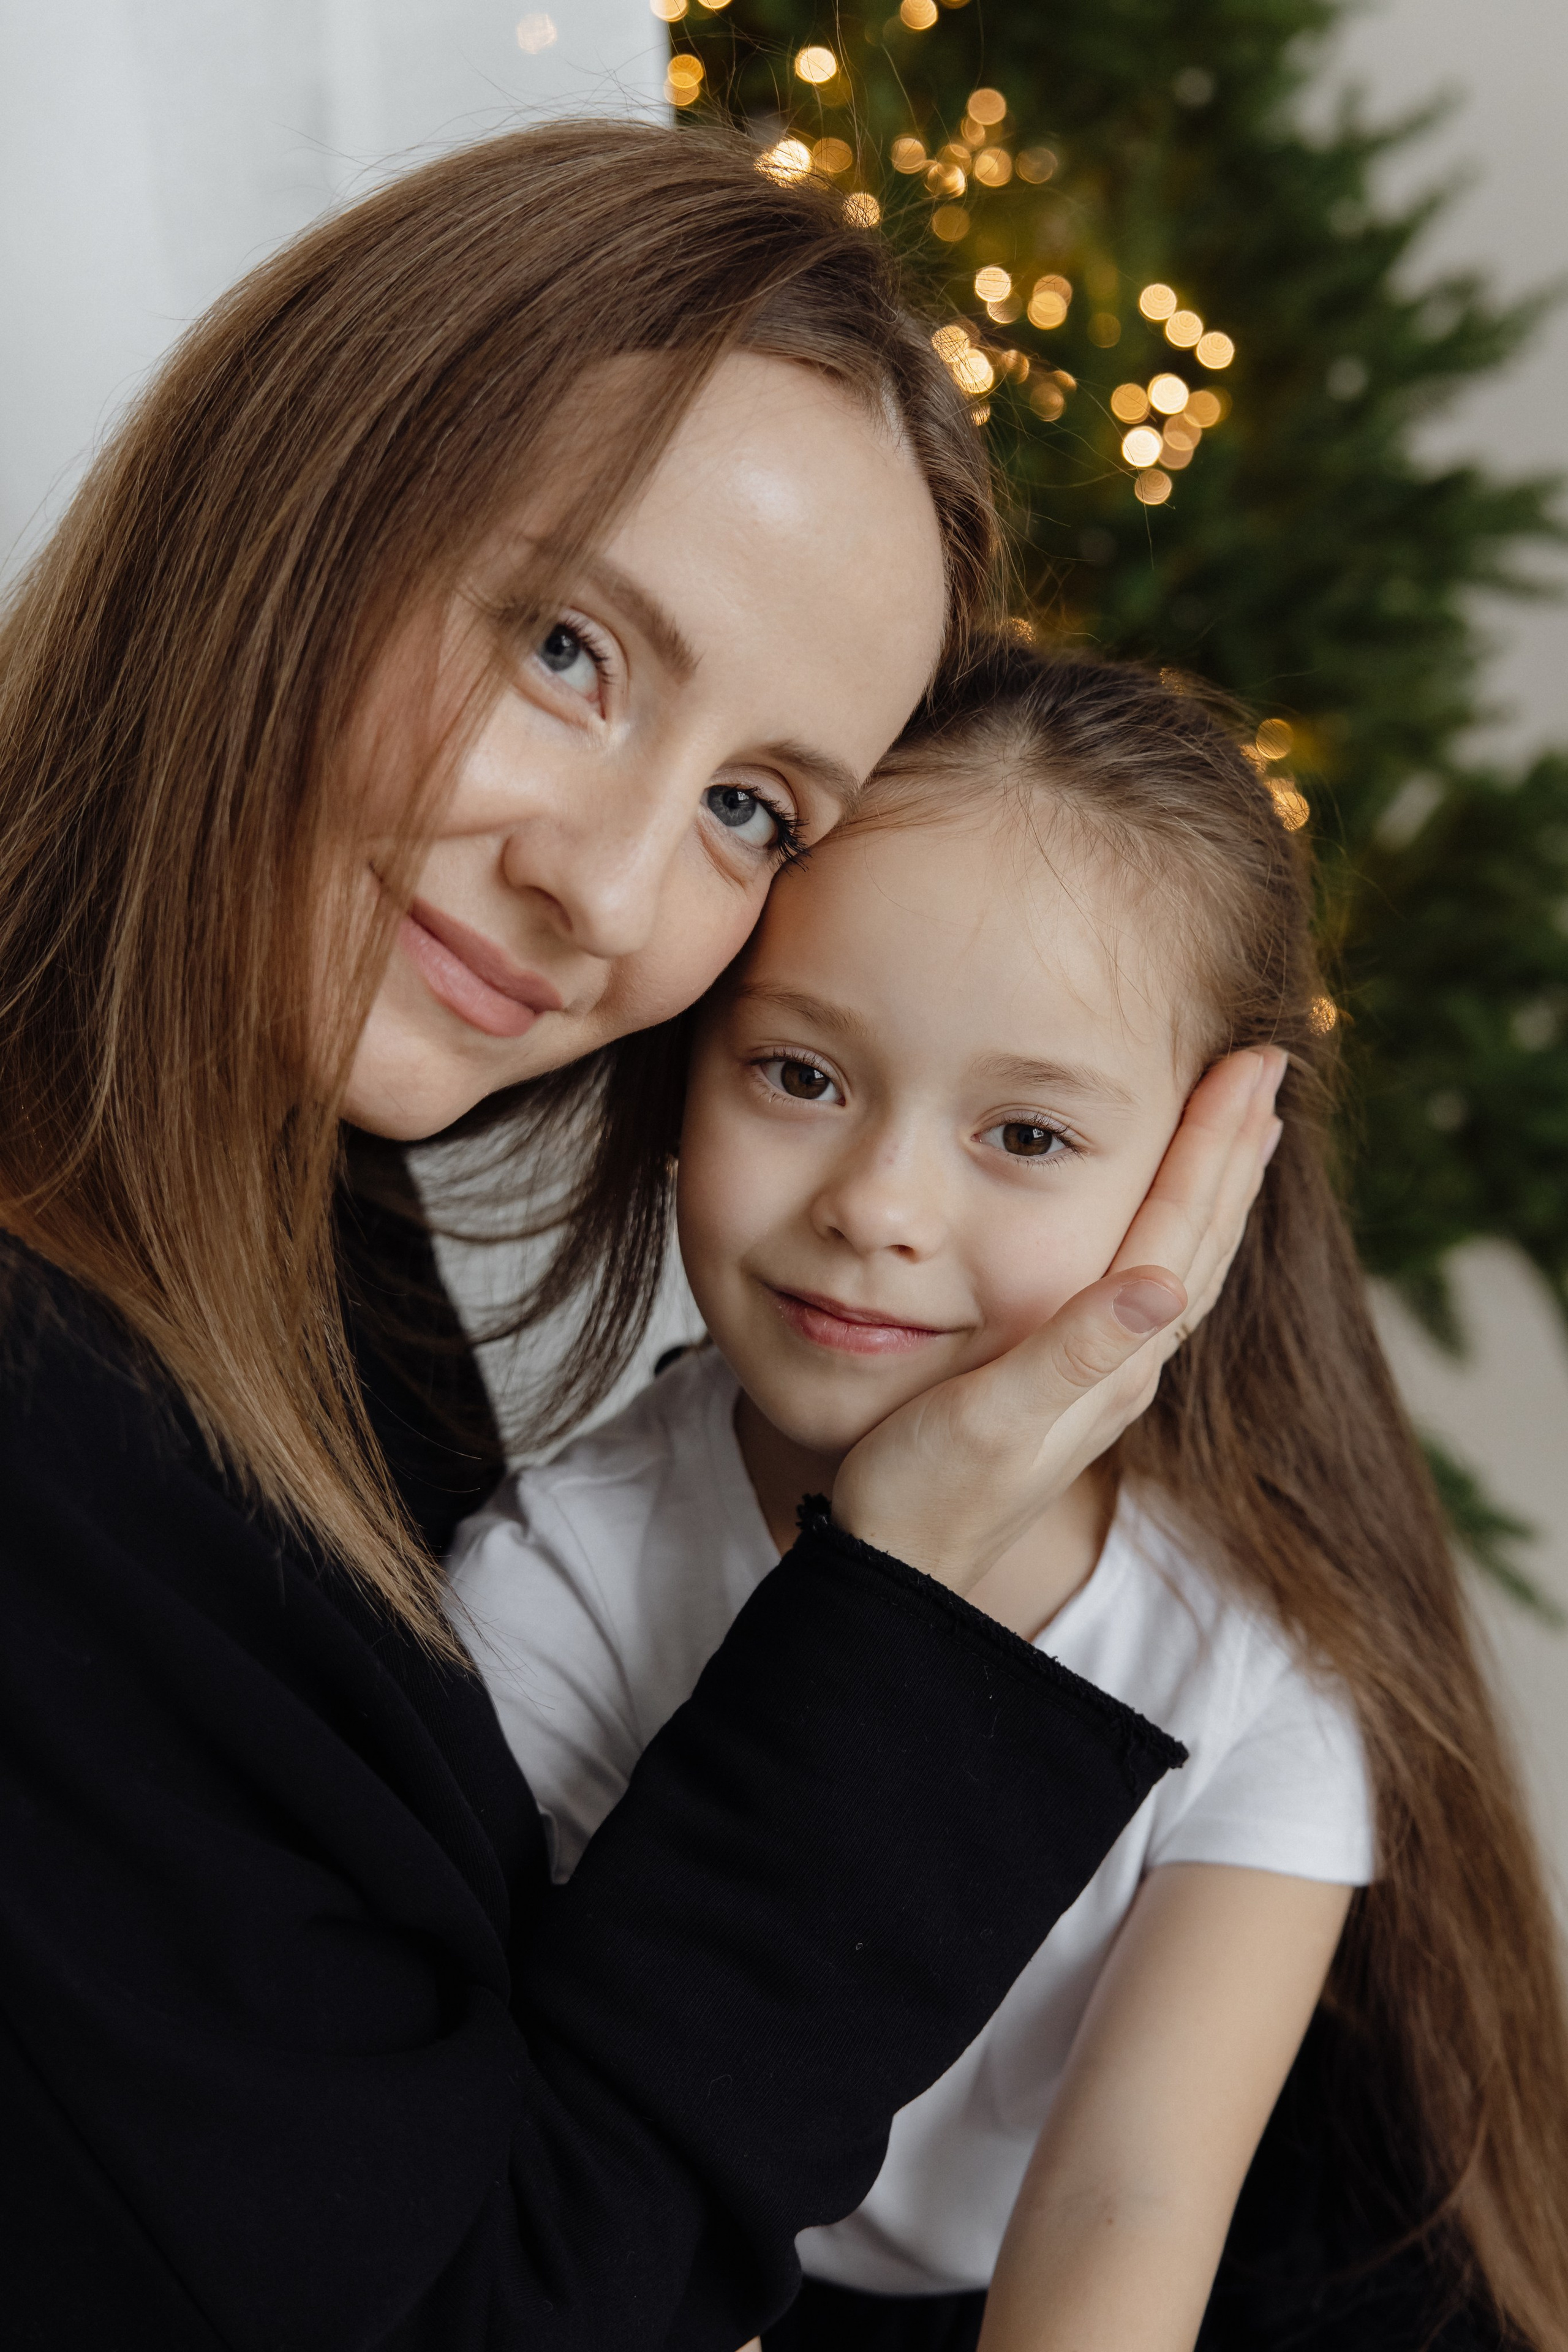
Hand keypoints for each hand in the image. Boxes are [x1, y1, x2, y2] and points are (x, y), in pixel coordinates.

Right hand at [831, 1048, 1284, 1599]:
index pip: (1181, 1228)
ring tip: (1240, 1128)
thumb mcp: (994, 1417)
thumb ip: (1074, 1352)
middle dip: (1233, 1148)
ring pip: (1183, 1260)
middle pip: (1201, 1237)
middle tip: (1267, 1066)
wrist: (898, 1571)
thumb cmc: (927, 1491)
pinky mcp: (1071, 1385)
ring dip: (1214, 1187)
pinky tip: (1162, 1223)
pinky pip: (1148, 1286)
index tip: (1249, 1065)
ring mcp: (1103, 1378)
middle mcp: (1125, 1365)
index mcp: (1112, 1357)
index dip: (1214, 1143)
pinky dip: (1172, 1233)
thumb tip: (1161, 1284)